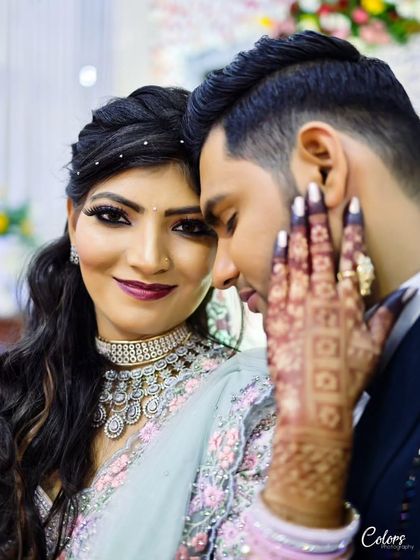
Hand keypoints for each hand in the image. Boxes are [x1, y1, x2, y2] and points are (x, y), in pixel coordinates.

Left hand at [263, 182, 413, 526]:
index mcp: (348, 302)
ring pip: (299, 257)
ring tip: (297, 202)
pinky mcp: (277, 314)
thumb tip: (406, 292)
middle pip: (321, 248)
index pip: (352, 256)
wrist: (312, 404)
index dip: (352, 228)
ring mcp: (298, 303)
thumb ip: (386, 315)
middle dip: (318, 216)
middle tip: (312, 189)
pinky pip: (278, 278)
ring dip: (298, 227)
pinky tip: (281, 236)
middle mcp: (323, 296)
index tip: (350, 204)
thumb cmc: (346, 378)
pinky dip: (280, 256)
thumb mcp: (373, 347)